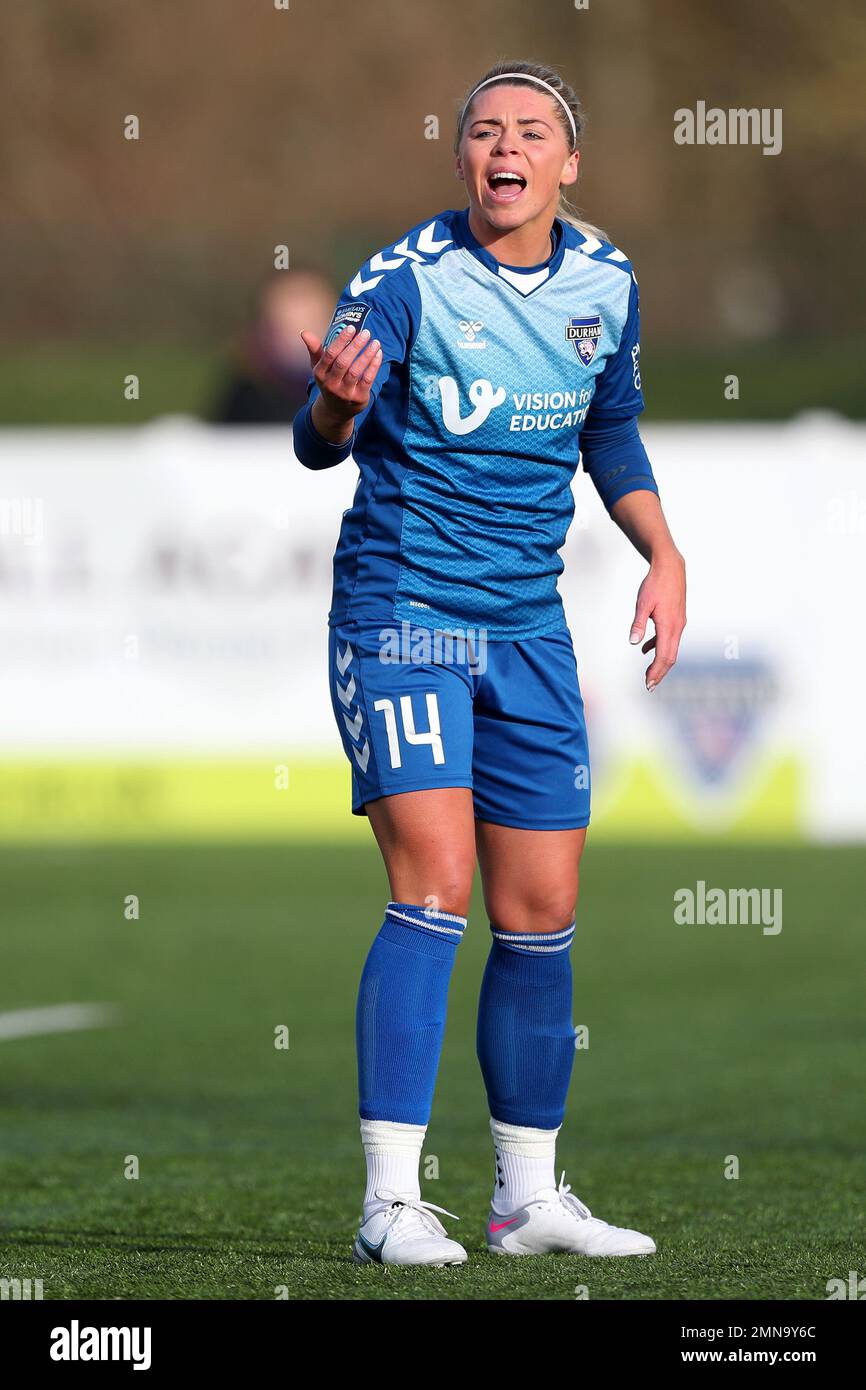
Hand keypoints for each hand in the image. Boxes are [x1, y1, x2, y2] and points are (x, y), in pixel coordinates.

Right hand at [300, 325, 382, 440]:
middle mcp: (331, 384)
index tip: (351, 328)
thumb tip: (304, 332)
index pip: (330, 354)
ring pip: (356, 371)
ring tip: (375, 342)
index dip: (341, 340)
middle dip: (355, 346)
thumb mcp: (318, 367)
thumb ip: (314, 349)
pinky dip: (374, 366)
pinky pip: (367, 380)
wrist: (335, 411)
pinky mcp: (359, 398)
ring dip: (367, 355)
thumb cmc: (328, 381)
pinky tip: (378, 354)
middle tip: (366, 332)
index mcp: (320, 373)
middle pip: (343, 362)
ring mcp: (345, 393)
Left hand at [629, 550, 685, 690]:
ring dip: (660, 662)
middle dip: (660, 672)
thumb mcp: (643, 604)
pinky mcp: (676, 618)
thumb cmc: (655, 584)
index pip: (664, 656)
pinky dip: (659, 647)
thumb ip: (638, 624)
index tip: (648, 683)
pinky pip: (669, 638)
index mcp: (669, 626)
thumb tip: (633, 642)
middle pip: (670, 656)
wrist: (670, 566)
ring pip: (671, 648)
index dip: (656, 671)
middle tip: (649, 685)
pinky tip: (646, 649)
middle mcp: (677, 627)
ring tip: (648, 673)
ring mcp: (678, 623)